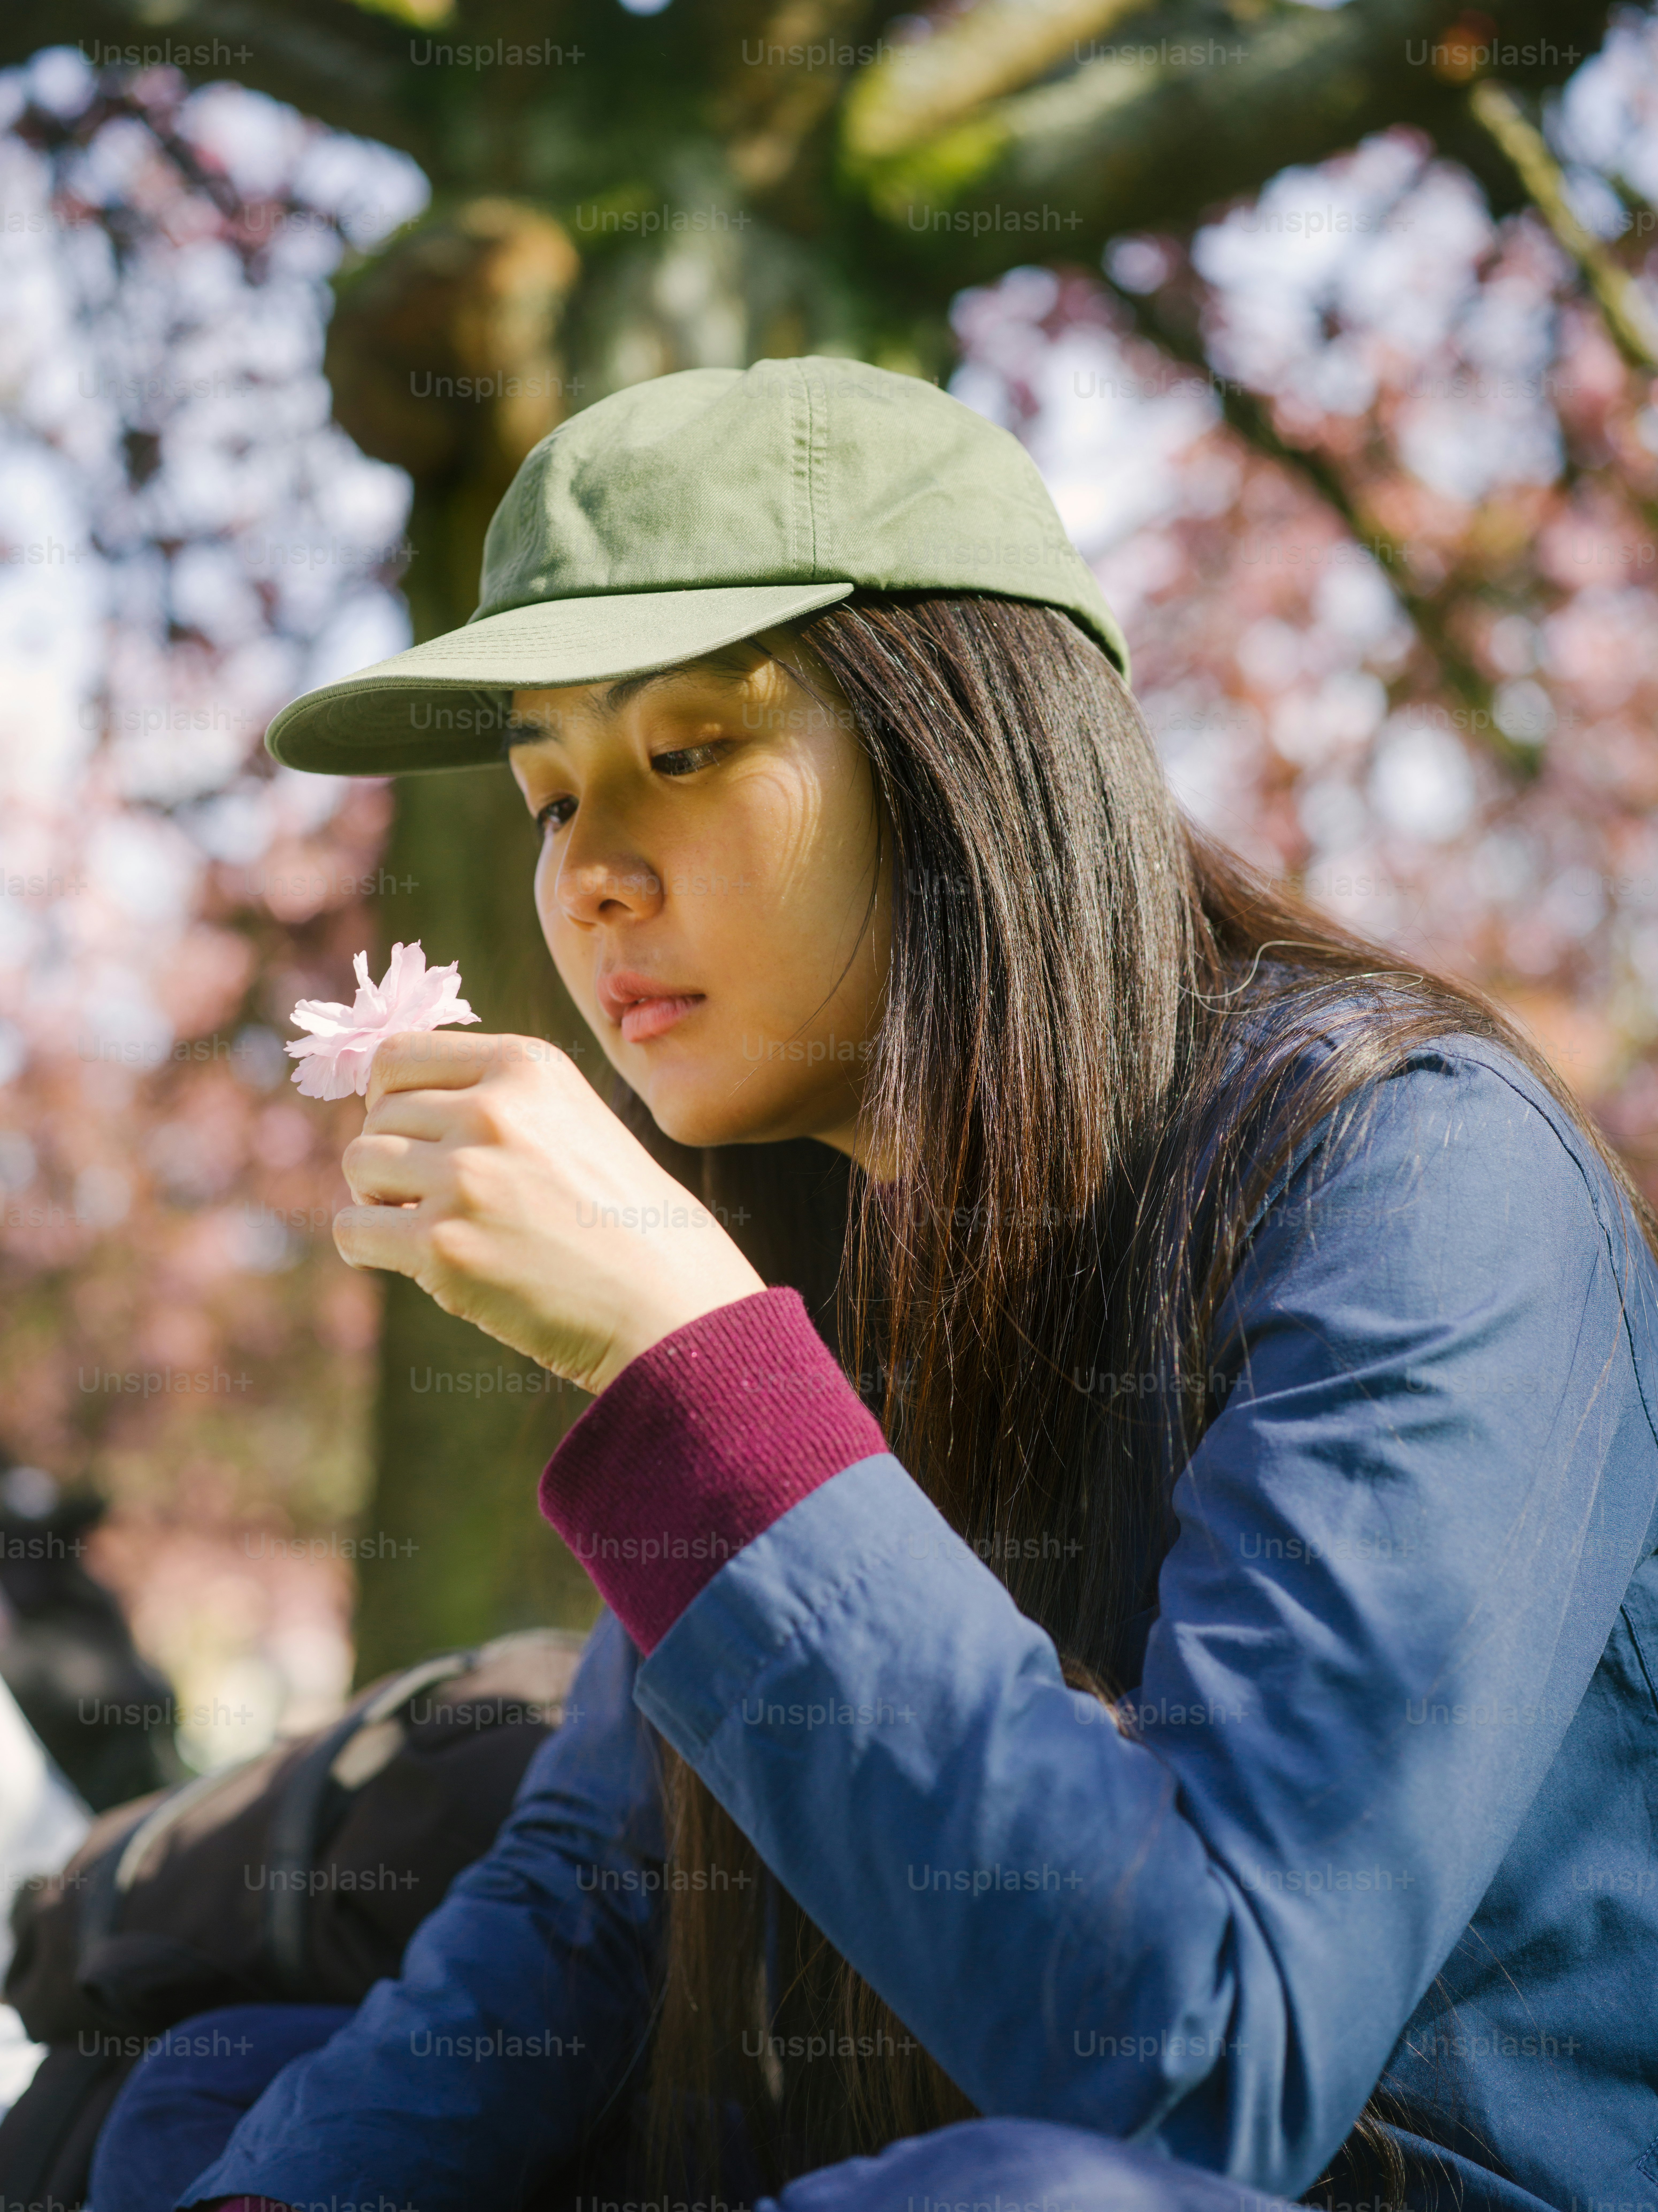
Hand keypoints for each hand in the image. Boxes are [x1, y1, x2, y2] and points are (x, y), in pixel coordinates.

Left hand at [334, 1030, 766, 1395]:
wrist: (667, 1300)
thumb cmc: (619, 1217)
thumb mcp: (569, 1120)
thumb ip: (493, 1096)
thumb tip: (383, 1095)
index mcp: (526, 1066)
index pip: (398, 1054)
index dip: (389, 1093)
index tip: (410, 1128)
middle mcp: (493, 1110)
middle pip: (378, 1114)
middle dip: (395, 1154)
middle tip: (435, 1195)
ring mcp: (466, 1178)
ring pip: (359, 1164)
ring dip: (379, 1197)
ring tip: (428, 1223)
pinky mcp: (445, 1248)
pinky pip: (353, 1230)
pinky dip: (367, 1247)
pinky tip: (411, 1260)